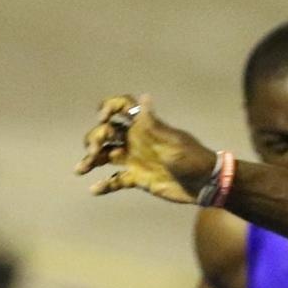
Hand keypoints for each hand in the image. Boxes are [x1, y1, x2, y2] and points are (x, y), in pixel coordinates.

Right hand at [76, 94, 217, 203]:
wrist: (206, 184)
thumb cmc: (193, 158)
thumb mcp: (173, 141)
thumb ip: (153, 124)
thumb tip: (144, 97)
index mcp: (144, 127)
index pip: (121, 108)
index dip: (108, 108)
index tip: (103, 119)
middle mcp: (135, 140)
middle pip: (105, 133)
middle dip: (94, 139)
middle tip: (94, 151)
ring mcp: (134, 159)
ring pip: (104, 156)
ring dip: (90, 160)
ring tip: (80, 170)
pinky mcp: (137, 178)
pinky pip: (115, 180)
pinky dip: (104, 185)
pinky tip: (95, 190)